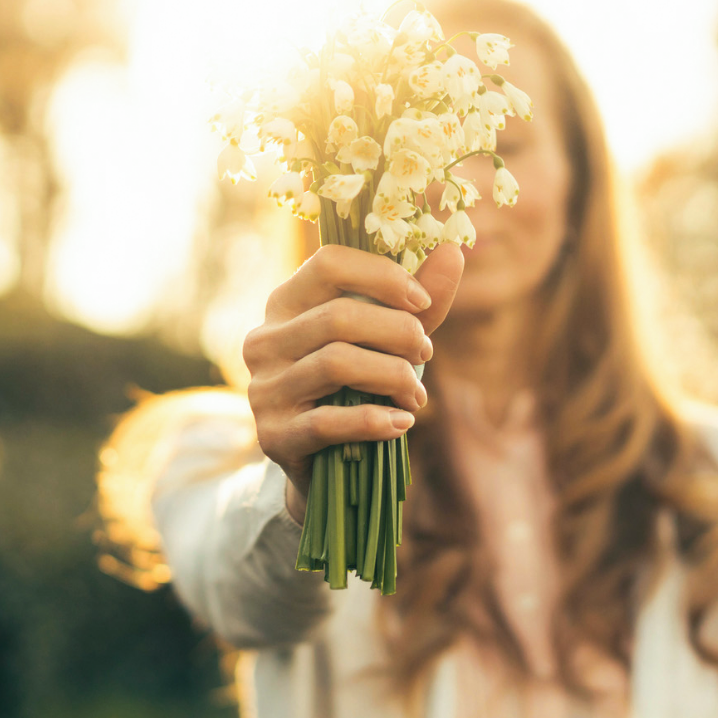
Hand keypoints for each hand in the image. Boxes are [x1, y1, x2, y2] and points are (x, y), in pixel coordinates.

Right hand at [242, 244, 463, 523]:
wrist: (324, 467)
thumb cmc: (358, 389)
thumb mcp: (389, 341)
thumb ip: (418, 301)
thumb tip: (453, 250)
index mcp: (286, 302)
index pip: (329, 263)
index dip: (382, 276)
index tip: (421, 303)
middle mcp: (264, 340)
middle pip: (338, 316)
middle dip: (398, 332)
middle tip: (426, 353)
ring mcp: (264, 389)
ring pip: (336, 363)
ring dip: (393, 376)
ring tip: (418, 394)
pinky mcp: (274, 436)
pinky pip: (328, 421)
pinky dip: (375, 421)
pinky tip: (401, 423)